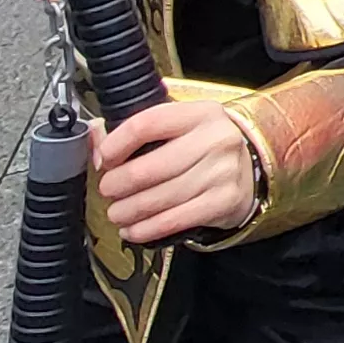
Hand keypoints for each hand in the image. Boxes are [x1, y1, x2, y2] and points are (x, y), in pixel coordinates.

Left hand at [93, 100, 260, 242]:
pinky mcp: (224, 201)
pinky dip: (147, 228)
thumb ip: (138, 130)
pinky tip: (134, 229)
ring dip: (128, 210)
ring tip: (117, 212)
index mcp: (200, 113)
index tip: (104, 158)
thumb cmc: (205, 147)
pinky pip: (174, 219)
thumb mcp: (179, 127)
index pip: (147, 124)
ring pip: (159, 198)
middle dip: (118, 184)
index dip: (116, 144)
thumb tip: (95, 141)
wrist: (248, 169)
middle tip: (108, 190)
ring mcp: (222, 172)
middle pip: (148, 167)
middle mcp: (215, 139)